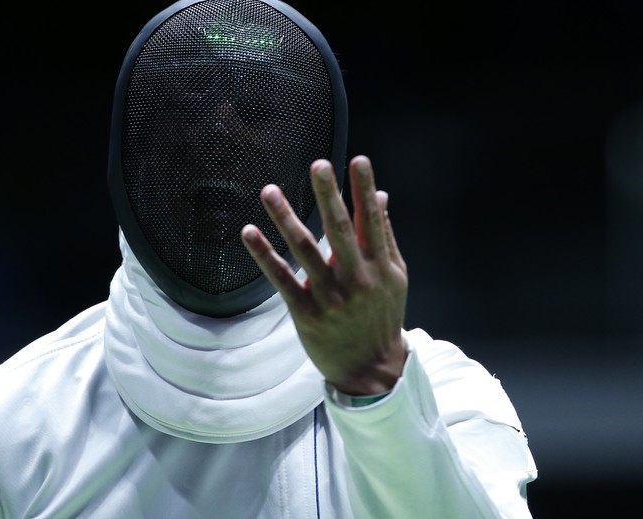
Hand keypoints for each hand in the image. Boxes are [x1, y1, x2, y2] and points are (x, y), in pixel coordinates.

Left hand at [241, 155, 408, 394]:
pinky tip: (249, 232)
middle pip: (340, 230)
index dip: (365, 189)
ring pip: (305, 250)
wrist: (371, 368)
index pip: (372, 220)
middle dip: (329, 196)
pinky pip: (282, 279)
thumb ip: (384, 236)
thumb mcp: (393, 277)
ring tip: (270, 191)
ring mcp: (330, 296)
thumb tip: (379, 196)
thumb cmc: (382, 315)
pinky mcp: (306, 313)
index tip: (357, 160)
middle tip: (318, 164)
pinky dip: (265, 255)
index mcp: (380, 266)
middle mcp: (357, 278)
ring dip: (285, 218)